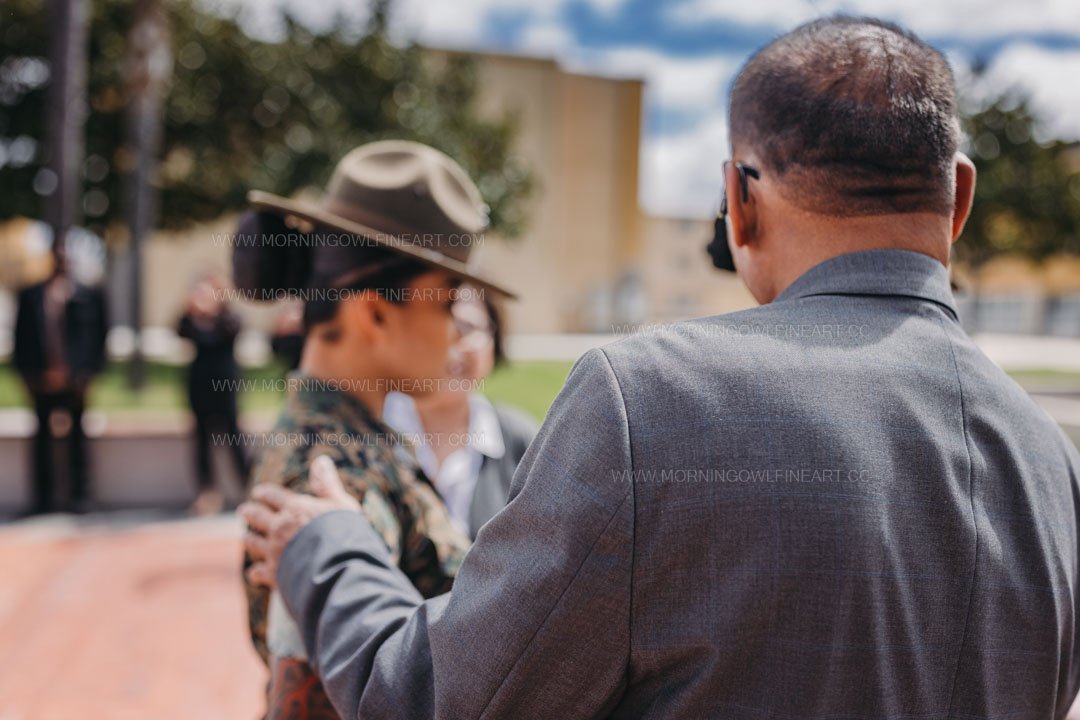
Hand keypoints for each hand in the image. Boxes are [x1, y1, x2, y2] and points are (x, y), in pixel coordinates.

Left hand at [240, 456, 361, 587]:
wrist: (336, 568)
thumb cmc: (343, 533)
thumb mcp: (340, 503)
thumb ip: (327, 484)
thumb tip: (320, 459)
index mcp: (294, 508)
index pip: (274, 496)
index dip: (265, 493)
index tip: (258, 492)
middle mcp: (280, 528)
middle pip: (258, 517)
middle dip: (250, 512)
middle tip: (243, 510)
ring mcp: (275, 551)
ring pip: (254, 543)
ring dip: (249, 539)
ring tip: (245, 537)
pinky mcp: (275, 574)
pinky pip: (259, 572)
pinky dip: (255, 572)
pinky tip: (254, 573)